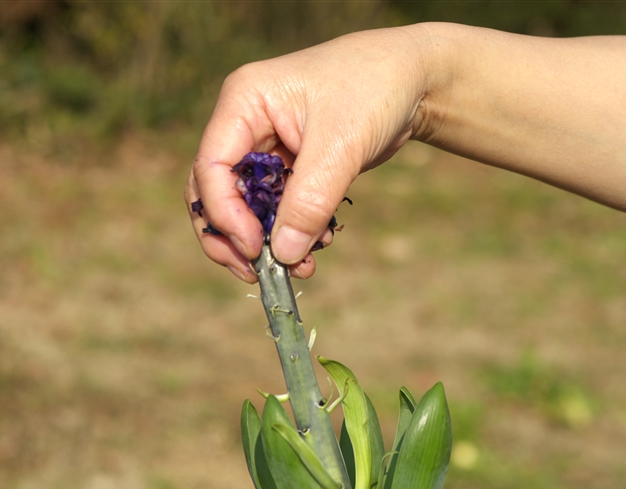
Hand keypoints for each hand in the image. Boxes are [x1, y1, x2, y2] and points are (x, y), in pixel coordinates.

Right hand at [185, 25, 430, 282]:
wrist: (413, 79)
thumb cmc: (374, 90)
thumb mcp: (341, 146)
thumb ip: (309, 201)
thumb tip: (283, 255)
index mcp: (244, 103)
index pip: (212, 167)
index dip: (225, 214)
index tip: (255, 248)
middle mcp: (246, 125)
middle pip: (216, 191)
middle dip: (233, 236)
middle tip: (256, 271)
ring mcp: (266, 147)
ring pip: (247, 206)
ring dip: (269, 240)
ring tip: (304, 265)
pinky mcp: (290, 166)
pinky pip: (278, 208)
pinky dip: (293, 231)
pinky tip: (321, 243)